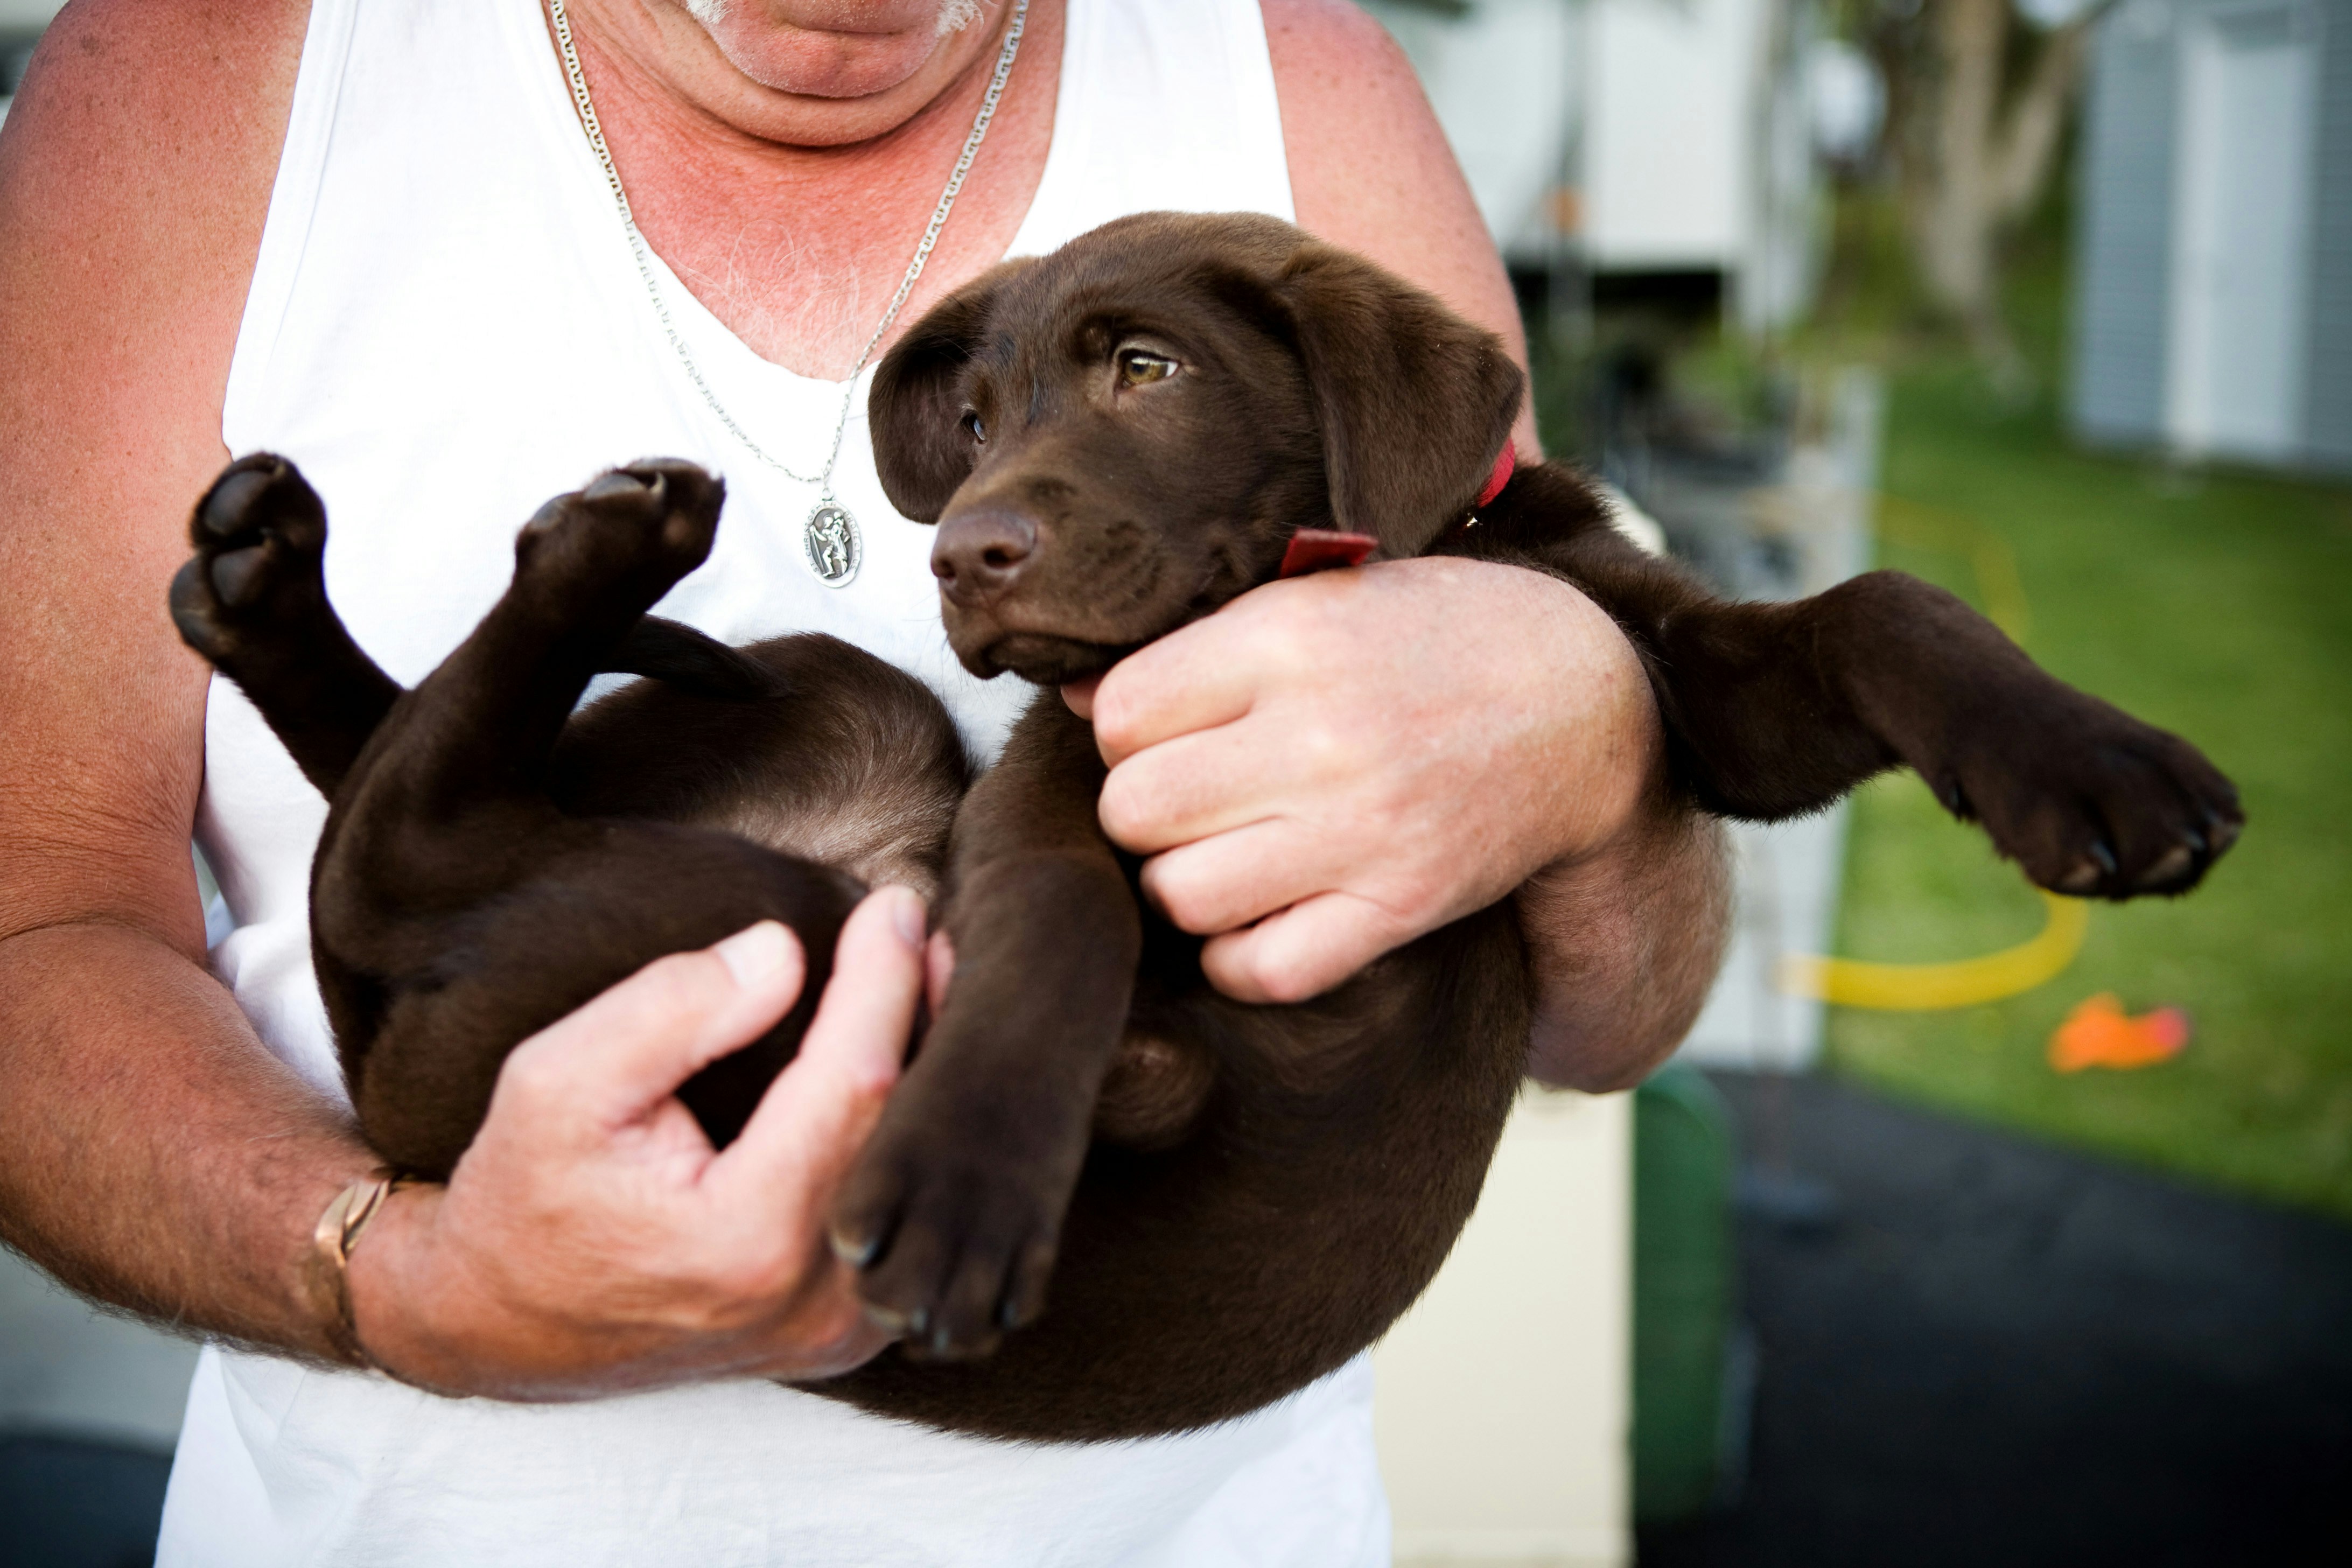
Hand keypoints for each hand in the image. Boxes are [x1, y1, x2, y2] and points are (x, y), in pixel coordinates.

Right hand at [346, 886, 925, 1399]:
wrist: (503, 1324)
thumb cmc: (523, 1197)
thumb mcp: (556, 1083)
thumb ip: (670, 1011)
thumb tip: (784, 954)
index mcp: (748, 1237)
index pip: (858, 1080)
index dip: (883, 980)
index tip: (892, 904)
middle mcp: (813, 1298)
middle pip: (910, 1129)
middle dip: (926, 1017)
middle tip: (923, 928)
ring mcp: (838, 1330)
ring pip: (918, 1176)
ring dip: (930, 1074)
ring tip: (930, 981)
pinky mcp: (844, 1335)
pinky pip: (904, 1215)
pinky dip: (909, 1136)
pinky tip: (911, 1066)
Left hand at [1070, 557, 1663, 1003]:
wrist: (1585, 706)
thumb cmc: (1435, 639)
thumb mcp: (1324, 595)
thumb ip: (1202, 641)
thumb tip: (1075, 699)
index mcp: (1293, 641)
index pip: (1121, 715)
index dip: (1128, 729)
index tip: (1170, 729)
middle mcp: (1322, 738)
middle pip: (1136, 809)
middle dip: (1146, 808)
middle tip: (1192, 795)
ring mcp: (1363, 832)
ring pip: (1181, 895)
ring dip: (1185, 881)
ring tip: (1223, 850)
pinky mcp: (1400, 907)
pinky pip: (1264, 968)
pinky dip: (1241, 955)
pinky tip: (1260, 914)